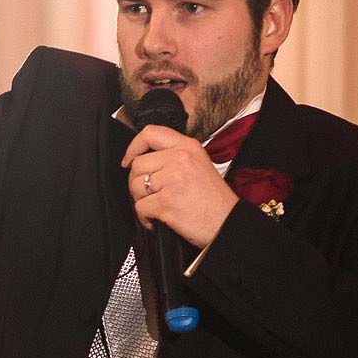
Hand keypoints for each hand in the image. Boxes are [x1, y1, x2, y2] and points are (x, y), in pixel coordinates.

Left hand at [121, 125, 238, 249]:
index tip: (129, 160)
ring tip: (157, 206)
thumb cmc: (215, 200)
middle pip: (138, 164)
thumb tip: (145, 160)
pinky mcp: (165, 201)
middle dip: (137, 181)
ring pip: (135, 186)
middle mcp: (180, 159)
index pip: (150, 133)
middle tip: (149, 193)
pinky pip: (139, 207)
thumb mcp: (200, 164)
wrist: (228, 224)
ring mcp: (172, 179)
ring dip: (141, 200)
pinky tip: (157, 219)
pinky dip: (144, 217)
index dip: (134, 147)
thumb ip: (174, 157)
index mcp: (188, 147)